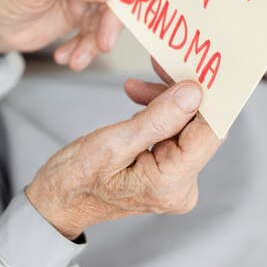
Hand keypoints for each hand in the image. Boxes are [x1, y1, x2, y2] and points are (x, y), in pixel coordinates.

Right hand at [26, 79, 221, 239]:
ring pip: (185, 126)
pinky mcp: (167, 171)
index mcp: (170, 184)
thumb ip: (157, 119)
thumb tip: (194, 93)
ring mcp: (175, 181)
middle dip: (179, 94)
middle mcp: (181, 187)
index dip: (206, 97)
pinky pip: (173, 133)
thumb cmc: (75, 179)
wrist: (58, 201)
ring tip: (134, 87)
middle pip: (198, 127)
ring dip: (165, 101)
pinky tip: (138, 101)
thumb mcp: (112, 143)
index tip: (191, 67)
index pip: (209, 132)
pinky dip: (158, 113)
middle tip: (157, 65)